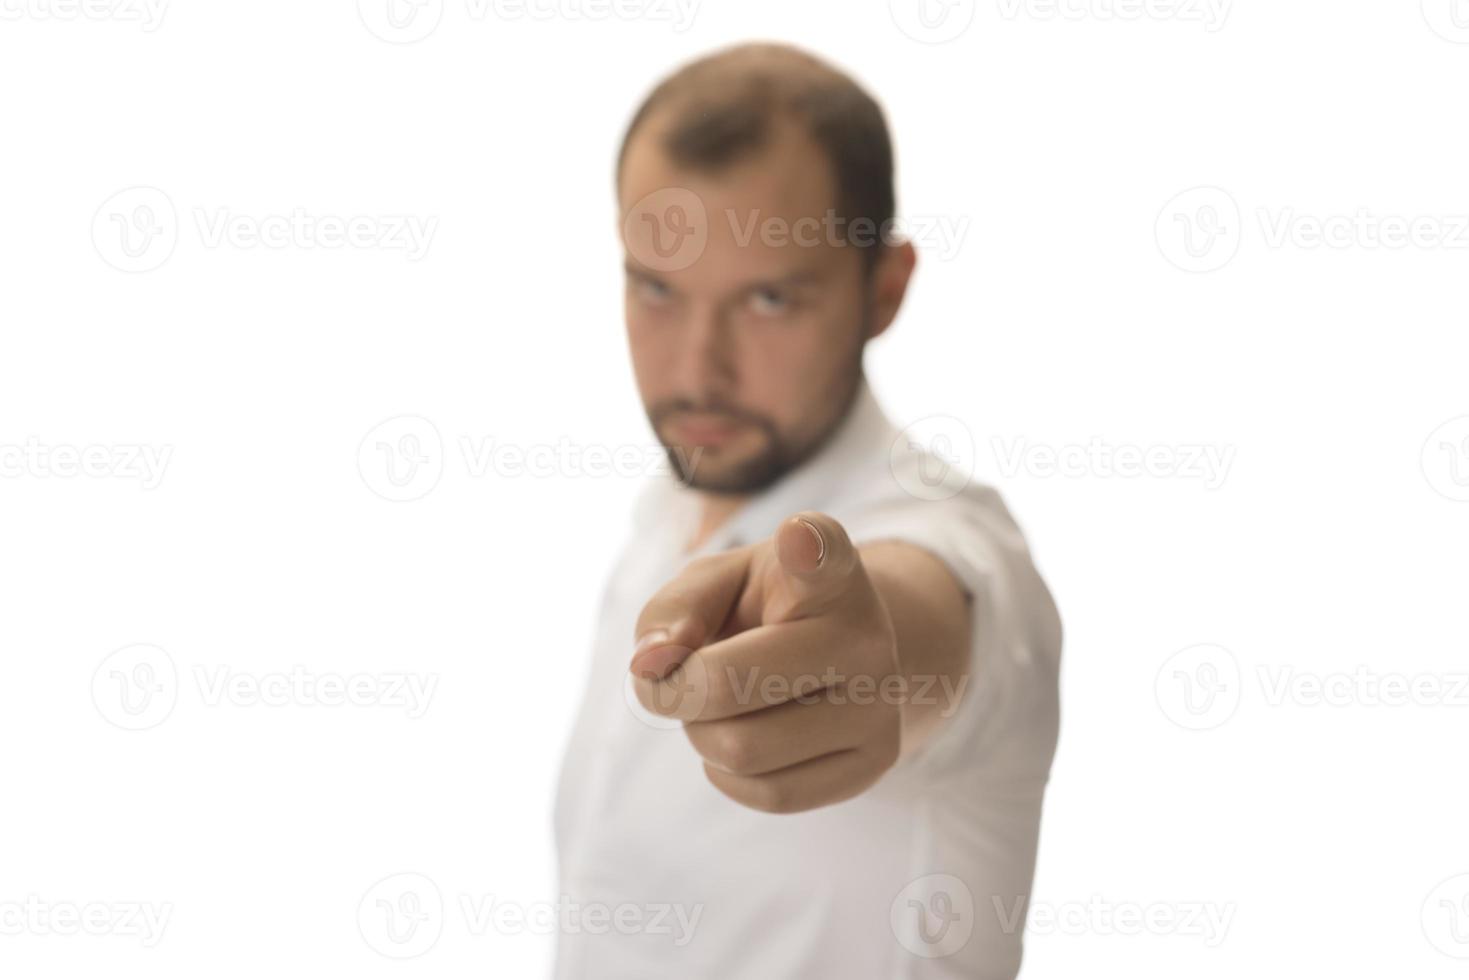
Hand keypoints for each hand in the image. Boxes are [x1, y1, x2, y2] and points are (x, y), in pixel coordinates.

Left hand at [629, 512, 902, 813]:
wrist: (836, 655)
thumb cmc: (760, 609)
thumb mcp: (715, 584)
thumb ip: (673, 610)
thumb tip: (651, 667)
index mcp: (826, 570)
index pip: (820, 555)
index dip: (805, 547)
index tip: (798, 536)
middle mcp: (867, 632)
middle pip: (725, 685)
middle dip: (674, 691)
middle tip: (676, 679)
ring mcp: (880, 703)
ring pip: (742, 751)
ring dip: (702, 736)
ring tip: (720, 708)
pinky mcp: (875, 764)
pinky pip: (770, 796)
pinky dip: (729, 775)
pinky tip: (742, 739)